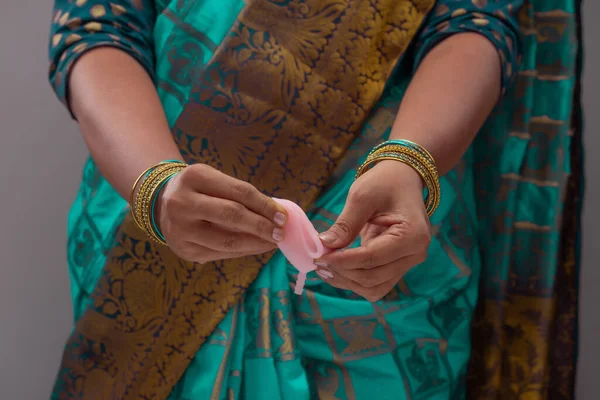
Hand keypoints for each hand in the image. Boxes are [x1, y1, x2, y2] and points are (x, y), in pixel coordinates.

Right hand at [155, 164, 286, 262]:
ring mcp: (181, 229)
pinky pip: (221, 253)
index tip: (283, 215)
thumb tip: (277, 213)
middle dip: (262, 226)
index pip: (239, 192)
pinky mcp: (184, 250)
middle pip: (232, 216)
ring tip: (273, 243)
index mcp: (195, 177)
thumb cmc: (199, 189)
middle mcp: (183, 202)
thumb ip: (241, 194)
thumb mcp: (215, 180)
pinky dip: (243, 251)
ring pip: (227, 241)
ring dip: (256, 243)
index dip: (265, 205)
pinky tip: (257, 247)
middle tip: (281, 233)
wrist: (161, 202)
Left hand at [314, 161, 431, 301]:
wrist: (403, 179)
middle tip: (316, 260)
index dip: (342, 261)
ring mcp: (408, 263)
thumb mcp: (362, 196)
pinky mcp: (397, 266)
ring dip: (346, 281)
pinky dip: (353, 280)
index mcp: (412, 235)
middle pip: (373, 278)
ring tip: (323, 267)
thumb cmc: (385, 182)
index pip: (372, 258)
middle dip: (341, 272)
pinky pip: (374, 283)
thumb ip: (345, 224)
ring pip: (373, 288)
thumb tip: (324, 245)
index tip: (318, 255)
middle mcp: (415, 254)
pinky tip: (335, 268)